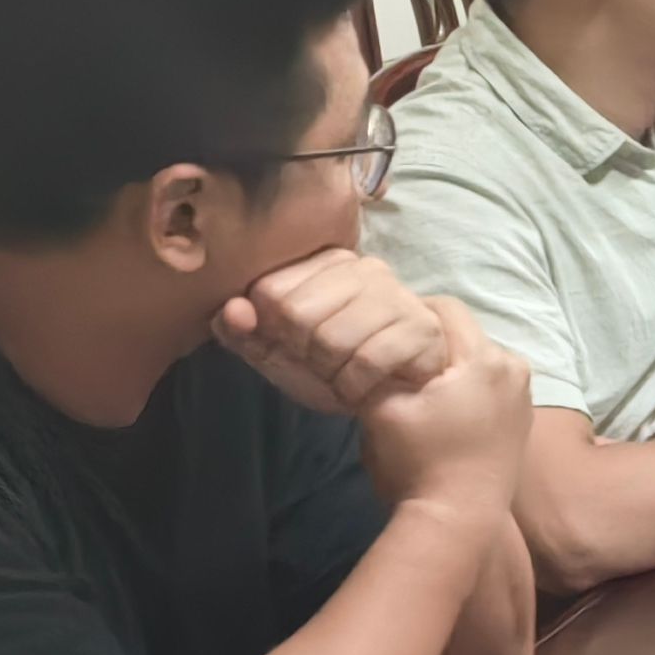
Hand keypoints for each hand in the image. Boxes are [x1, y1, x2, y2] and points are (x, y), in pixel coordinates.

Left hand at [216, 248, 453, 418]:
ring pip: (332, 340)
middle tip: (325, 362)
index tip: (295, 344)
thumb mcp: (277, 351)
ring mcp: (398, 296)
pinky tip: (366, 386)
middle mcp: (365, 268)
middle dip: (304, 353)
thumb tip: (232, 310)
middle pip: (298, 314)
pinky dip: (357, 387)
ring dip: (332, 374)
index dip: (274, 330)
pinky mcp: (422, 328)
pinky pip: (368, 362)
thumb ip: (242, 331)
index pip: (269, 292)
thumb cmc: (335, 364)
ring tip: (346, 374)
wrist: (400, 392)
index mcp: (325, 262)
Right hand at [348, 297, 532, 517]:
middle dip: (429, 340)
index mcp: (485, 358)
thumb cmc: (418, 460)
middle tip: (394, 357)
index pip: (445, 308)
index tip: (382, 329)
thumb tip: (369, 342)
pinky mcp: (522, 414)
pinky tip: (440, 405)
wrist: (460, 515)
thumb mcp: (382, 408)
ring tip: (415, 383)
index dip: (409, 311)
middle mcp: (514, 366)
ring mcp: (523, 392)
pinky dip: (465, 383)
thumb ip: (376, 365)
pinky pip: (489, 380)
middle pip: (464, 332)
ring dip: (447, 362)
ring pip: (476, 356)